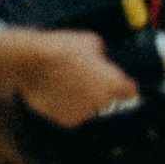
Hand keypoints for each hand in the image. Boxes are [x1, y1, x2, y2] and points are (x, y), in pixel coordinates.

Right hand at [17, 30, 139, 128]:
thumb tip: (100, 61)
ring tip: (67, 83)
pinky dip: (68, 107)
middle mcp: (103, 101)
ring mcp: (85, 113)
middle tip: (86, 79)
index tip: (122, 86)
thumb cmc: (64, 49)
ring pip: (89, 108)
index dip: (126, 87)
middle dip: (102, 92)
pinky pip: (73, 114)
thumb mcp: (91, 42)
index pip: (131, 91)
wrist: (34, 63)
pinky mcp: (68, 121)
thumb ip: (101, 56)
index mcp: (114, 82)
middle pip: (109, 101)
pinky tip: (58, 92)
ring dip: (84, 100)